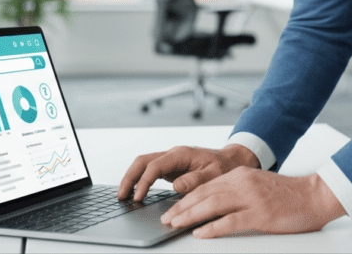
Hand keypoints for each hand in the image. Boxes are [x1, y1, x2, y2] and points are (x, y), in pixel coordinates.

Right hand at [117, 144, 259, 201]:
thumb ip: (196, 180)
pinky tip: (135, 192)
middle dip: (129, 177)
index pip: (155, 165)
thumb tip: (177, 186)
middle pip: (143, 161)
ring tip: (122, 196)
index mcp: (181, 153)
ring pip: (143, 164)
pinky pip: (149, 171)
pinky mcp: (170, 167)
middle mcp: (172, 154)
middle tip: (120, 196)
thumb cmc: (224, 167)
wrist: (230, 161)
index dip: (144, 182)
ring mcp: (170, 160)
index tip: (138, 197)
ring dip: (131, 178)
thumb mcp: (214, 175)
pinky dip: (139, 180)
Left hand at [160, 168, 345, 237]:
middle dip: (181, 207)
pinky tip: (200, 233)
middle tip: (165, 218)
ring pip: (212, 205)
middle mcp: (243, 183)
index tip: (171, 208)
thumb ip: (237, 191)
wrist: (316, 195)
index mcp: (241, 175)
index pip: (205, 186)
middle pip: (204, 194)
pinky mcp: (260, 214)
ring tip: (174, 224)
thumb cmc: (290, 195)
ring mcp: (251, 198)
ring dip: (190, 215)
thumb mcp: (258, 186)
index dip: (185, 198)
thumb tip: (212, 205)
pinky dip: (212, 227)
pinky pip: (230, 221)